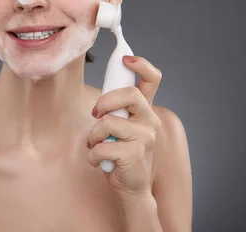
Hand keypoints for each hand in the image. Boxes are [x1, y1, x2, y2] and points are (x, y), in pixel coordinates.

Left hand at [86, 55, 162, 196]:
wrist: (131, 187)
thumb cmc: (121, 154)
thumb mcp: (121, 128)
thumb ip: (117, 111)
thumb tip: (101, 98)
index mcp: (145, 111)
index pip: (152, 79)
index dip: (141, 64)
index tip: (126, 59)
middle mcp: (150, 120)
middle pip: (130, 94)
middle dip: (105, 102)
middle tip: (96, 115)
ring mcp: (145, 137)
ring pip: (108, 123)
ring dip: (93, 137)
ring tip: (96, 146)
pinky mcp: (134, 154)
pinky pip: (102, 147)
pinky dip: (93, 156)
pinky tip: (99, 162)